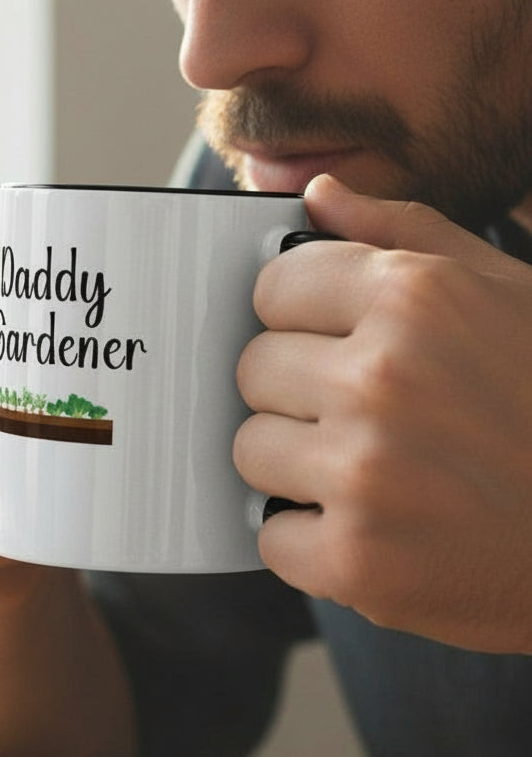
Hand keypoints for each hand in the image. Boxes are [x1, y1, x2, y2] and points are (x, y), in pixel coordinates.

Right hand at [0, 265, 47, 606]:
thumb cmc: (21, 423)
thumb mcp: (28, 365)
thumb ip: (57, 339)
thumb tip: (151, 330)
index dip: (21, 331)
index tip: (81, 358)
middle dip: (16, 407)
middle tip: (76, 427)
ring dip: (5, 477)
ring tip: (58, 481)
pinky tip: (20, 532)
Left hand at [236, 175, 531, 652]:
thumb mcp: (508, 292)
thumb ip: (402, 235)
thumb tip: (318, 196)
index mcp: (416, 296)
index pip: (271, 287)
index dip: (298, 318)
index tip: (327, 341)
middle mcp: (383, 377)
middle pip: (253, 369)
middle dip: (297, 392)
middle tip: (364, 416)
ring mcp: (366, 471)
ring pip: (250, 450)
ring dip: (299, 466)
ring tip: (374, 474)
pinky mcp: (357, 559)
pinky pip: (271, 535)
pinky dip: (311, 542)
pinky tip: (375, 530)